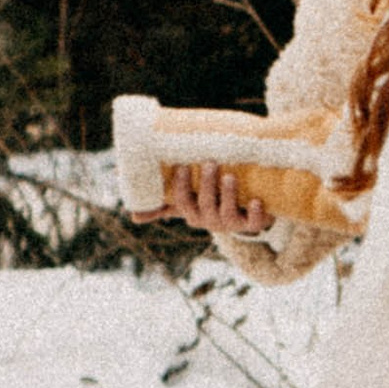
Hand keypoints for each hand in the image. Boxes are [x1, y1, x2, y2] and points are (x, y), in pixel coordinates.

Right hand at [153, 162, 271, 239]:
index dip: (181, 187)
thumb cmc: (212, 201)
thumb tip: (131, 209)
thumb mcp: (188, 200)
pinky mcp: (253, 223)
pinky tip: (257, 201)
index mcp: (193, 213)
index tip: (182, 167)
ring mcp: (232, 223)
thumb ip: (163, 201)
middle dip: (207, 186)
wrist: (246, 214)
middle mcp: (210, 220)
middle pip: (205, 206)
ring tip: (230, 176)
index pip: (183, 203)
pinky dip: (256, 213)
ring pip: (227, 213)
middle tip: (210, 163)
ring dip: (228, 195)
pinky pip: (254, 223)